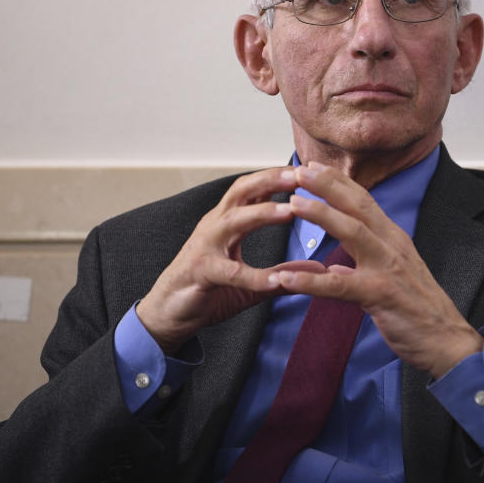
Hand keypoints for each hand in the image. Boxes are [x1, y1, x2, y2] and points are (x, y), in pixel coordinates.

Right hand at [137, 168, 325, 353]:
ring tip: (291, 211)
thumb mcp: (250, 281)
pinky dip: (253, 276)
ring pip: (233, 220)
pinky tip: (274, 280)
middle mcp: (215, 226)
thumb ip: (281, 273)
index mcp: (226, 221)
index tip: (307, 169)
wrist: (167, 313)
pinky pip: (229, 272)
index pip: (253, 189)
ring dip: (262, 213)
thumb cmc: (206, 289)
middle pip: (241, 191)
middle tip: (300, 175)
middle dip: (271, 180)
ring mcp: (205, 246)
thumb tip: (317, 270)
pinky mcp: (199, 271)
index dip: (277, 176)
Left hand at [273, 163, 482, 378]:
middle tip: (298, 171)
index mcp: (392, 239)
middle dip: (327, 185)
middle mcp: (391, 246)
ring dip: (321, 215)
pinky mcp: (380, 295)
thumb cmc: (420, 310)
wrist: (447, 340)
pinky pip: (340, 285)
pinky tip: (287, 278)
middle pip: (357, 206)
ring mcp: (387, 268)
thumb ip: (367, 265)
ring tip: (293, 204)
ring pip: (352, 233)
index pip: (363, 200)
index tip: (312, 167)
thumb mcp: (394, 276)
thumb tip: (340, 267)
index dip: (338, 182)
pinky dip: (311, 280)